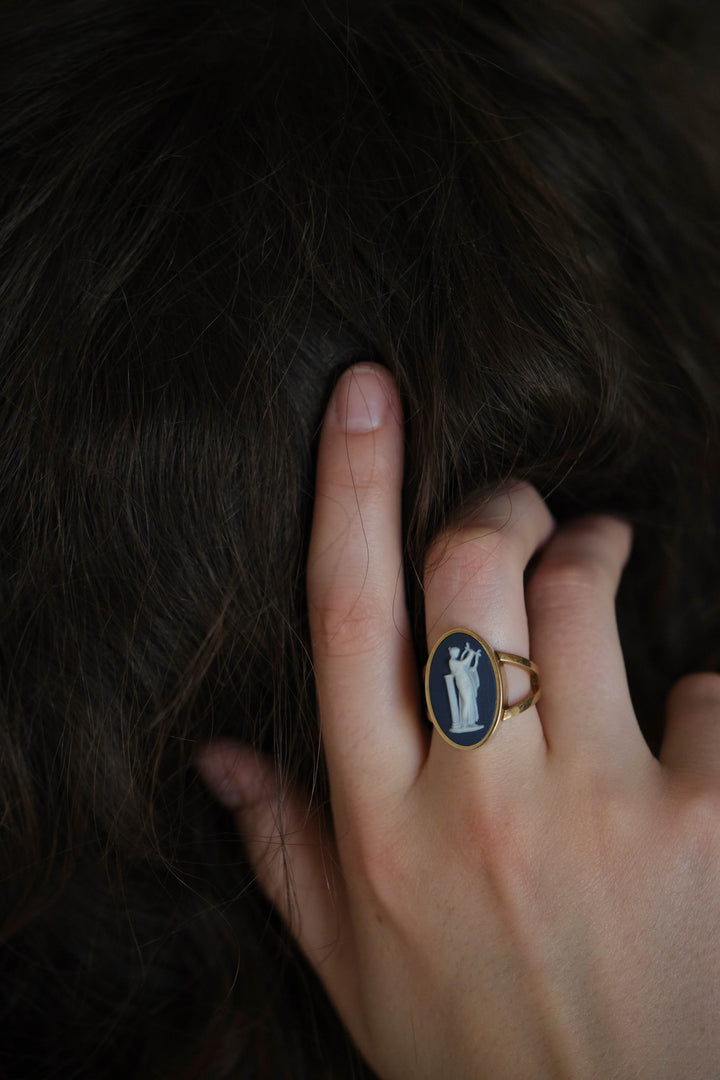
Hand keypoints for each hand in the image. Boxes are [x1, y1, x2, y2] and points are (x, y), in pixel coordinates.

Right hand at [197, 364, 719, 1078]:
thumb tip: (219, 761)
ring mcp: (593, 811)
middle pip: (469, 572)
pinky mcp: (704, 826)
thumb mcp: (352, 962)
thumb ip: (282, 850)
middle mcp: (475, 804)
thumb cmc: (475, 1046)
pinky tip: (691, 739)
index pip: (345, 618)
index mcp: (379, 826)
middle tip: (522, 511)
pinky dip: (705, 697)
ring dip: (595, 558)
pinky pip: (711, 692)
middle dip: (498, 508)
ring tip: (604, 563)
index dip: (350, 490)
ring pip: (582, 600)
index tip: (366, 396)